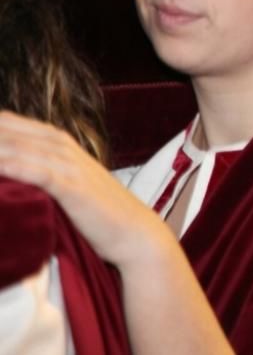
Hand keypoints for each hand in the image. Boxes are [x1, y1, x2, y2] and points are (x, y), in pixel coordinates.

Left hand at [0, 110, 173, 268]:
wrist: (135, 233)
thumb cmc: (98, 214)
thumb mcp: (66, 183)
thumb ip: (38, 171)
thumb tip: (8, 171)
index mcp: (58, 141)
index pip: (7, 122)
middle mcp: (61, 146)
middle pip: (6, 130)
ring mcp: (67, 164)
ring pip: (14, 147)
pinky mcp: (71, 186)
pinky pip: (32, 170)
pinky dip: (7, 165)